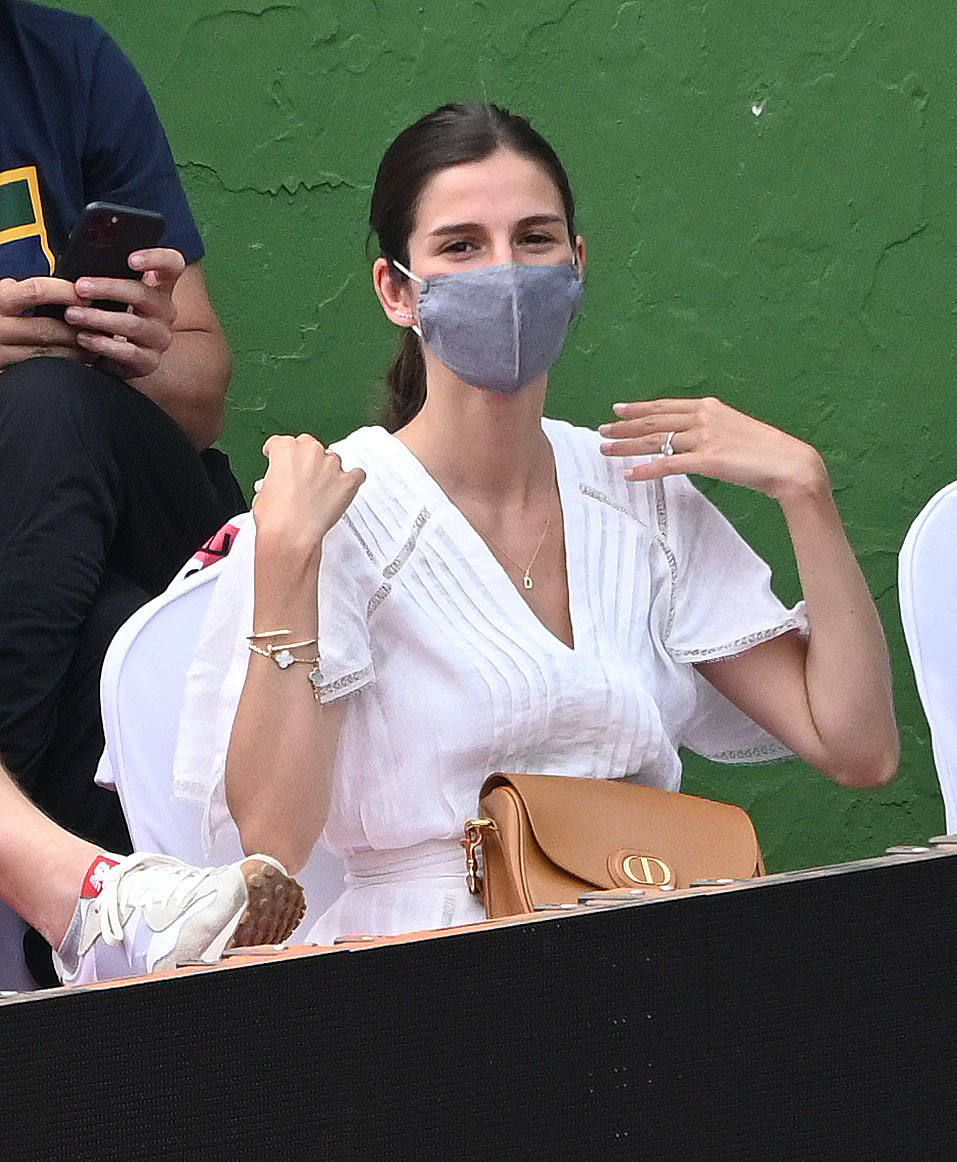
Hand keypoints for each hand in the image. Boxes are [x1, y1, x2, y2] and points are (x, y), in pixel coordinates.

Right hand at [0, 276, 84, 368]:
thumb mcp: (2, 296)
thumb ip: (22, 290)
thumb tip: (62, 287)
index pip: (36, 291)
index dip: (65, 293)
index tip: (86, 298)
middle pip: (47, 329)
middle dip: (77, 331)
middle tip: (100, 331)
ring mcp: (2, 351)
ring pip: (48, 353)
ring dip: (75, 352)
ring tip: (93, 350)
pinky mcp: (7, 369)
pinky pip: (42, 369)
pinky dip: (63, 366)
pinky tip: (76, 364)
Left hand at [62, 247, 183, 379]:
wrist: (117, 357)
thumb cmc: (112, 314)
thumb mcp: (113, 292)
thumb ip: (106, 274)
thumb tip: (77, 257)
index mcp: (160, 287)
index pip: (172, 264)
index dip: (156, 258)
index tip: (131, 259)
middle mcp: (165, 311)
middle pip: (143, 294)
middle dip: (109, 289)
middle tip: (80, 287)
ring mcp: (159, 338)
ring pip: (133, 325)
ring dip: (98, 318)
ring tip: (72, 315)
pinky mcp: (149, 362)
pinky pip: (128, 353)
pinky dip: (102, 344)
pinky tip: (83, 338)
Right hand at [253, 434, 365, 555]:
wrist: (291, 534)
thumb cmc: (275, 516)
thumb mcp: (262, 492)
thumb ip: (271, 481)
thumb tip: (274, 486)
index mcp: (285, 449)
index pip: (282, 443)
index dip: (279, 453)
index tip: (280, 460)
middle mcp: (310, 451)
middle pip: (310, 446)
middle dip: (305, 460)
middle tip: (301, 478)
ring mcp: (331, 466)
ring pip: (332, 459)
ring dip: (327, 470)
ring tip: (321, 488)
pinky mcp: (348, 482)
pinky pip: (357, 474)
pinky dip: (353, 479)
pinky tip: (347, 485)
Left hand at [598, 396, 828, 502]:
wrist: (790, 463)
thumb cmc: (765, 451)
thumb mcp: (734, 431)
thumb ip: (711, 430)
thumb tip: (691, 439)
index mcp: (710, 407)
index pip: (665, 406)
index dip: (639, 408)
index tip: (618, 410)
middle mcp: (704, 418)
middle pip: (655, 421)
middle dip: (625, 427)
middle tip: (601, 431)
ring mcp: (705, 438)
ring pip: (656, 440)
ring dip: (627, 446)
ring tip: (606, 450)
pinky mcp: (708, 461)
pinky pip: (669, 465)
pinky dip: (646, 470)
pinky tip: (629, 474)